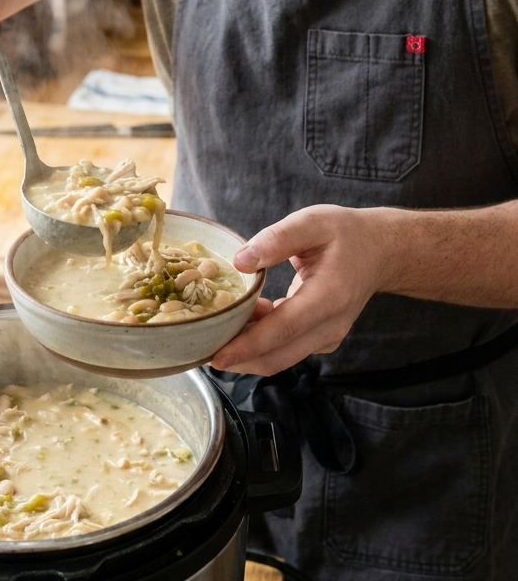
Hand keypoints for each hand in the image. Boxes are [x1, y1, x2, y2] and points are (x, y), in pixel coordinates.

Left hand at [210, 204, 392, 375]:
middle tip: (200, 347)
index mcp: (329, 297)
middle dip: (238, 358)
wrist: (380, 252)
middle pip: (278, 356)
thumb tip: (241, 260)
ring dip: (246, 351)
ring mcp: (327, 338)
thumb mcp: (312, 222)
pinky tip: (242, 321)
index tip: (216, 355)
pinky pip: (285, 350)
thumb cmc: (346, 234)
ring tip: (215, 329)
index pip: (283, 330)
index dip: (248, 346)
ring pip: (279, 358)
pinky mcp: (320, 340)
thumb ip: (277, 239)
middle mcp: (330, 326)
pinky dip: (260, 343)